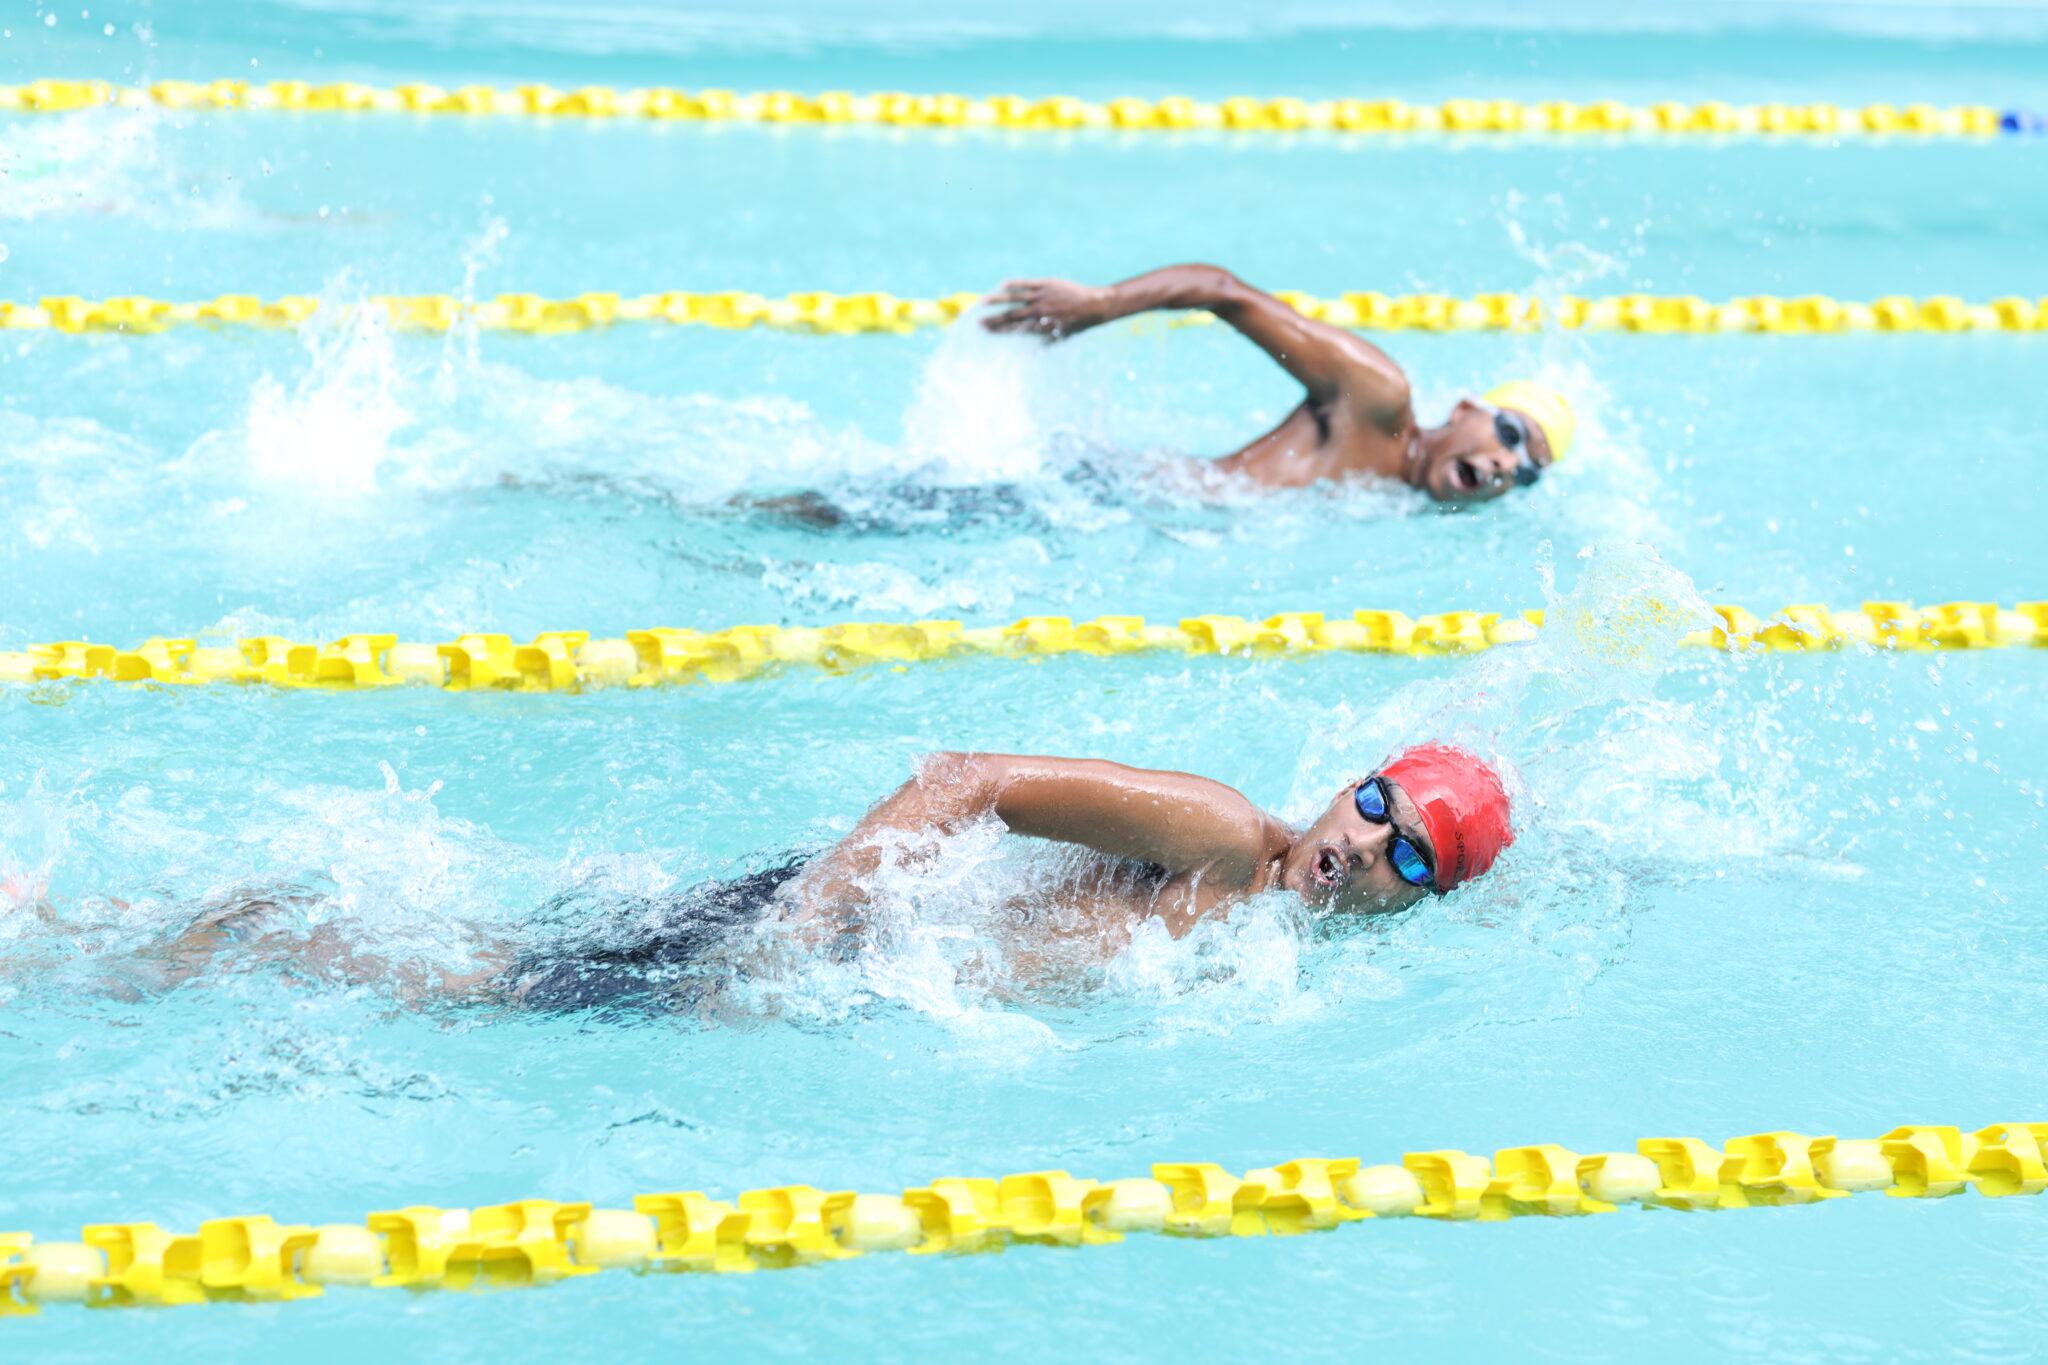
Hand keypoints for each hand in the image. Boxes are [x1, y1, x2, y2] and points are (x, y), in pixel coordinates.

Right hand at [981, 278, 1113, 340]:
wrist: (1094, 306)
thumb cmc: (1078, 324)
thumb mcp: (1061, 337)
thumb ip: (1045, 342)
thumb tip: (1033, 352)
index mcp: (1040, 326)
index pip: (1014, 328)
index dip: (998, 329)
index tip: (985, 330)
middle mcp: (1039, 313)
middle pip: (1010, 316)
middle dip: (993, 319)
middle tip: (977, 321)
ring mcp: (1042, 297)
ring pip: (1015, 299)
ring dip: (997, 301)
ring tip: (982, 302)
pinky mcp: (1047, 284)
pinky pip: (1027, 283)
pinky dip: (1014, 284)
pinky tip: (1002, 284)